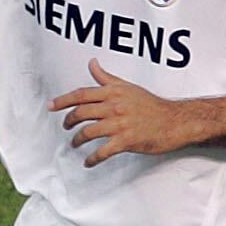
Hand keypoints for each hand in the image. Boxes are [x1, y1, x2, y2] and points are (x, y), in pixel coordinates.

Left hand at [51, 60, 199, 165]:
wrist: (175, 121)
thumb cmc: (151, 105)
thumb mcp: (128, 87)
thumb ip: (106, 78)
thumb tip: (92, 63)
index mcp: (114, 93)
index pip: (81, 94)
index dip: (63, 100)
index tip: (51, 106)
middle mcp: (114, 106)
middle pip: (81, 113)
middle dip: (69, 121)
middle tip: (65, 127)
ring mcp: (120, 124)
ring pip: (88, 132)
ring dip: (77, 140)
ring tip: (75, 144)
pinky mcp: (126, 141)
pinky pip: (102, 152)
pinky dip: (92, 159)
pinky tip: (88, 162)